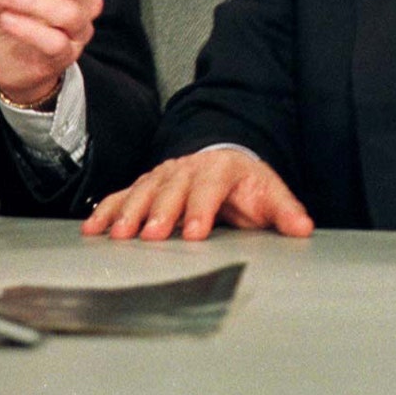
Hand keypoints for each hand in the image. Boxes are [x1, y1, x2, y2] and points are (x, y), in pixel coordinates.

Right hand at [81, 149, 313, 240]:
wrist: (224, 159)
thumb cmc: (245, 183)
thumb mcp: (269, 194)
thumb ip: (285, 212)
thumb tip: (302, 228)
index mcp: (221, 168)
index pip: (209, 188)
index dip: (200, 210)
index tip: (194, 232)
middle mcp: (188, 168)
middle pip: (171, 190)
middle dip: (159, 212)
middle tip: (149, 235)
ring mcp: (164, 175)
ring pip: (143, 191)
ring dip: (128, 213)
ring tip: (117, 235)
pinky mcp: (146, 184)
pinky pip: (123, 195)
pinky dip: (106, 211)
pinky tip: (93, 229)